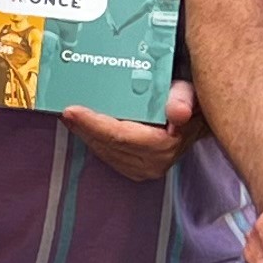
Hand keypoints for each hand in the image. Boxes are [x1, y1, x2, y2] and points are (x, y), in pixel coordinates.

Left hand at [58, 80, 201, 182]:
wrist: (198, 121)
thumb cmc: (190, 103)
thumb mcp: (189, 92)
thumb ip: (183, 99)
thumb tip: (178, 113)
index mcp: (163, 146)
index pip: (119, 136)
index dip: (93, 124)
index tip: (71, 111)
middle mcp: (152, 163)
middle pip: (106, 144)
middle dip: (83, 127)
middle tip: (63, 109)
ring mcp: (142, 169)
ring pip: (103, 150)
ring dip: (84, 133)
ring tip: (69, 115)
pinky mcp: (134, 169)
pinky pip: (106, 154)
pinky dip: (93, 139)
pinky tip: (82, 125)